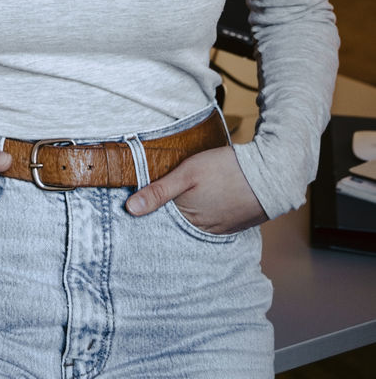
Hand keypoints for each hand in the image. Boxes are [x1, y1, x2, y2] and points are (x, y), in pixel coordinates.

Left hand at [125, 146, 267, 233]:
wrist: (270, 173)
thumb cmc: (225, 170)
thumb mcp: (187, 173)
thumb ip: (159, 191)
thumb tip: (130, 209)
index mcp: (189, 220)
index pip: (161, 223)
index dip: (151, 213)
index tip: (138, 206)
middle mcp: (203, 231)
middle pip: (178, 225)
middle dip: (168, 216)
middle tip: (160, 201)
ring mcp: (221, 229)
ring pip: (195, 224)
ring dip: (187, 215)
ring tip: (185, 199)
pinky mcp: (234, 225)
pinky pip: (212, 223)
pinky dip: (205, 215)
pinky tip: (205, 201)